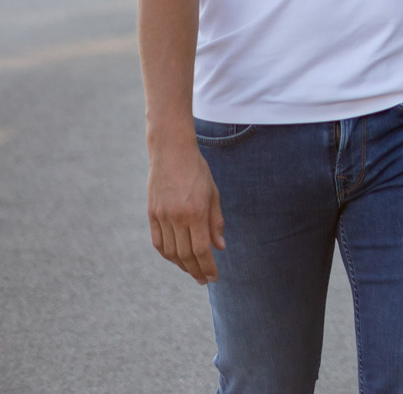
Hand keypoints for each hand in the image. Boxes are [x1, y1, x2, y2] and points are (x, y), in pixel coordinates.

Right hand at [148, 136, 224, 283]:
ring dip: (181, 265)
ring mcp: (161, 217)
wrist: (171, 153)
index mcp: (195, 212)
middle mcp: (176, 217)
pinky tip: (176, 259)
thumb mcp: (213, 194)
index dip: (207, 266)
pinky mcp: (151, 214)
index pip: (201, 249)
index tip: (214, 277)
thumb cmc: (198, 172)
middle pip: (185, 254)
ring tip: (193, 271)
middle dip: (196, 270)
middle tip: (204, 279)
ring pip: (170, 251)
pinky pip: (158, 242)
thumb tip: (220, 247)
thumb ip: (216, 222)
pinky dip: (167, 254)